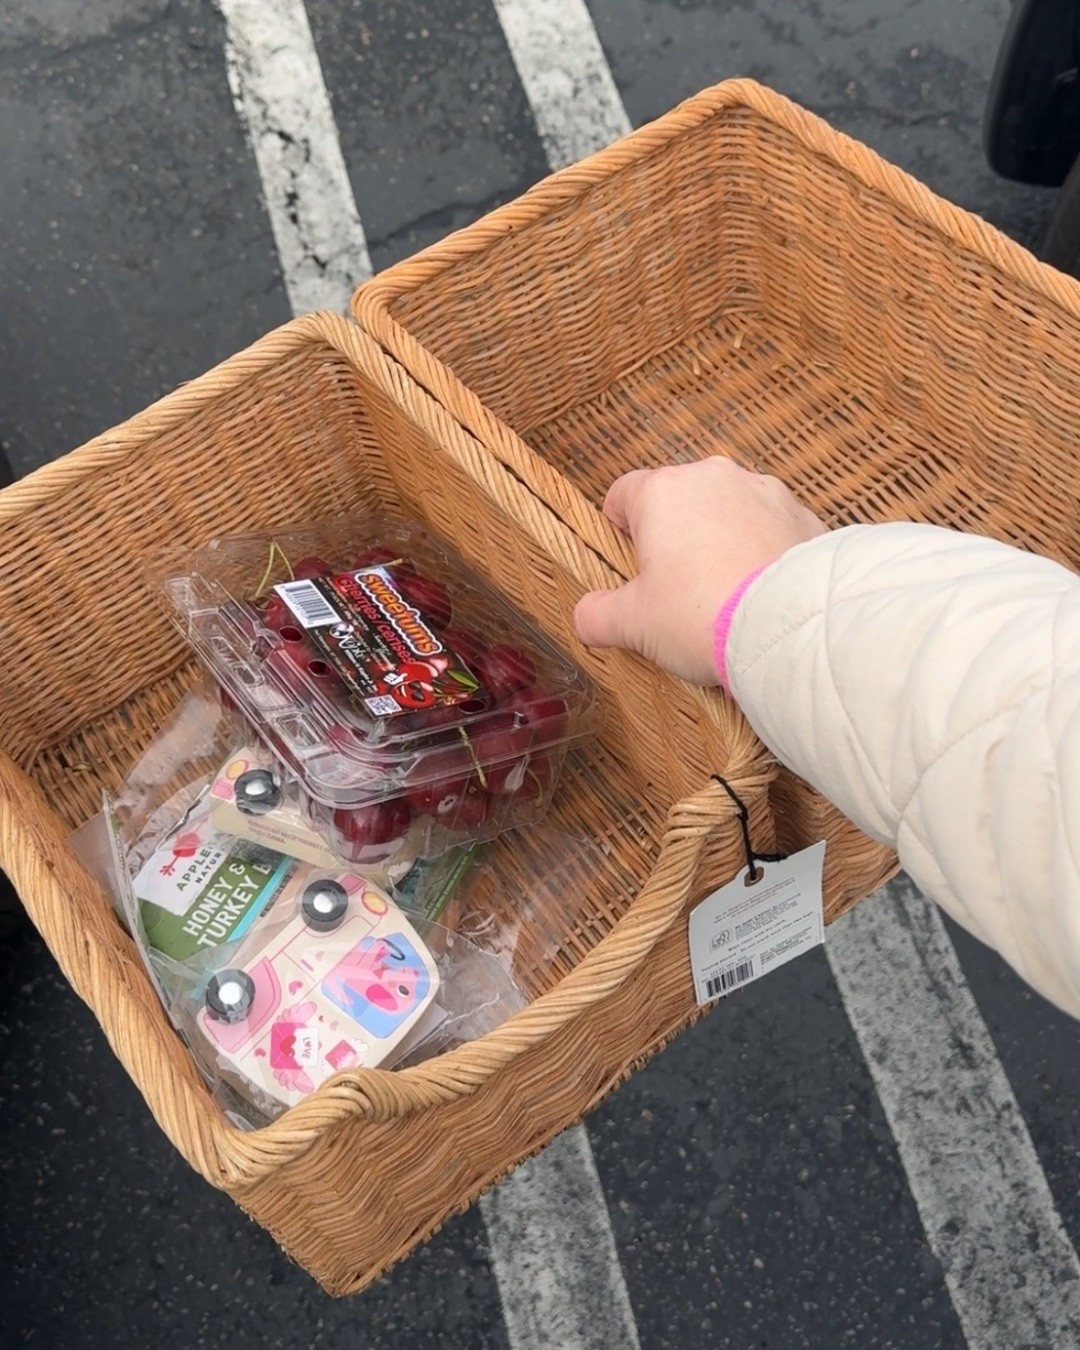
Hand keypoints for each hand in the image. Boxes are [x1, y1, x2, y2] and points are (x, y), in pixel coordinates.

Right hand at [574, 458, 827, 685]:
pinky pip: (771, 527)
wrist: (790, 627)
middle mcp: (713, 478)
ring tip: (724, 589)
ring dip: (720, 537)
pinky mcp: (802, 514)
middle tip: (674, 585)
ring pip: (728, 509)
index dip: (618, 525)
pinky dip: (762, 549)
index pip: (624, 493)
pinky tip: (760, 590)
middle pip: (679, 499)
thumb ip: (598, 615)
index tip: (625, 557)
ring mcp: (764, 491)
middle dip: (674, 534)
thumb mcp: (633, 625)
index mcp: (662, 493)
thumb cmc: (701, 616)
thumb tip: (586, 617)